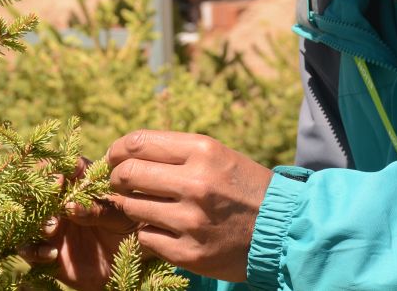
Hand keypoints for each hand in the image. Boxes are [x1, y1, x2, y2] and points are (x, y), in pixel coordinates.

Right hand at [19, 160, 141, 290]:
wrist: (131, 262)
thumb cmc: (130, 227)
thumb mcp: (121, 215)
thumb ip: (99, 209)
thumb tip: (72, 206)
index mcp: (80, 182)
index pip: (61, 166)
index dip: (54, 169)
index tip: (58, 180)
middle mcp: (61, 200)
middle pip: (36, 189)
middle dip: (40, 196)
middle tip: (54, 206)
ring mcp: (52, 224)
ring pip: (27, 216)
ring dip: (35, 220)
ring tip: (52, 229)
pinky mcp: (46, 249)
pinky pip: (27, 248)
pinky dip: (33, 250)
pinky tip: (51, 254)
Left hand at [106, 130, 273, 281]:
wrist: (282, 230)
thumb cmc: (244, 187)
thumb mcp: (217, 156)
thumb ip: (176, 153)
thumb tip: (126, 153)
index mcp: (203, 151)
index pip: (137, 143)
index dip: (117, 150)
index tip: (114, 157)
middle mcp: (196, 183)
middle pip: (128, 175)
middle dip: (116, 178)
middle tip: (120, 183)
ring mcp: (191, 221)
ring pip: (131, 207)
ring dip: (131, 206)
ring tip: (144, 205)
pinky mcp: (189, 252)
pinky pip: (145, 237)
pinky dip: (148, 232)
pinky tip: (164, 228)